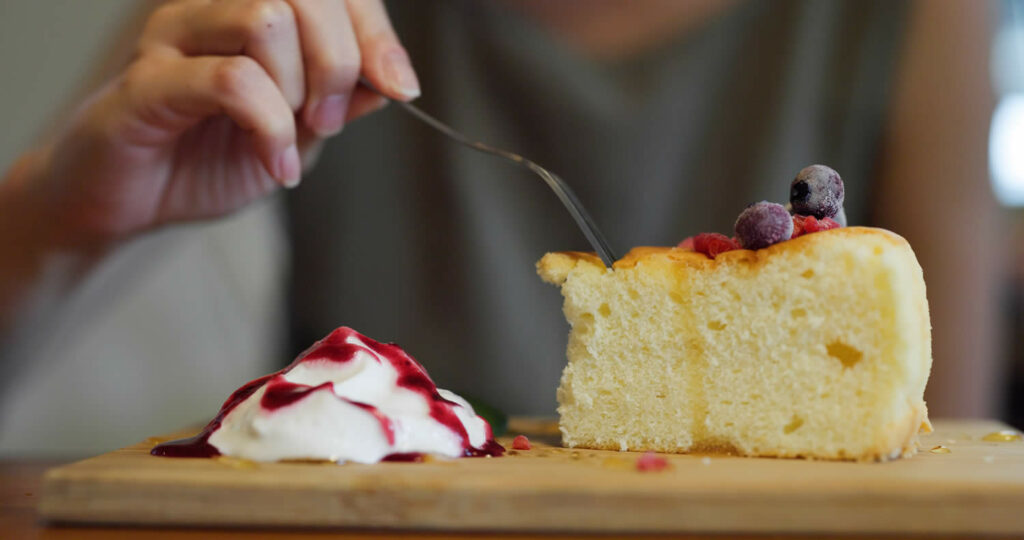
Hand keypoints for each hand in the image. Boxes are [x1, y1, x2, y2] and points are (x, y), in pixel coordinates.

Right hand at [28, 0, 417, 245]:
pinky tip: (275, 163)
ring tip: (294, 138)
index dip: (374, 31)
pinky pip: (231, 79)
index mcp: (253, 13)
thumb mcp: (297, 135)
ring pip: (265, 17)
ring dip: (299, 89)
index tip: (399, 86)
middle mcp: (215, 8)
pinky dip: (269, 127)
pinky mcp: (148, 79)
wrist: (131, 204)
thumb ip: (339, 102)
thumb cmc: (206, 160)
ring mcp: (177, 36)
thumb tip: (391, 80)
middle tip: (328, 120)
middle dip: (340, 61)